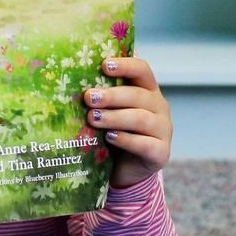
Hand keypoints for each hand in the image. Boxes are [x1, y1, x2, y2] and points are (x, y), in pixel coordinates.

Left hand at [84, 56, 171, 189]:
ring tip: (93, 118)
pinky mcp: (161, 153)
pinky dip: (125, 139)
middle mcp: (160, 107)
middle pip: (139, 95)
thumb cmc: (115, 133)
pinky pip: (144, 144)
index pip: (142, 70)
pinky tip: (109, 137)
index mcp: (148, 90)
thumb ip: (102, 97)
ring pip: (141, 119)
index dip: (125, 65)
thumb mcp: (110, 111)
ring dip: (115, 117)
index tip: (104, 65)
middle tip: (88, 98)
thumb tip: (72, 80)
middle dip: (112, 96)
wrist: (126, 170)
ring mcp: (163, 130)